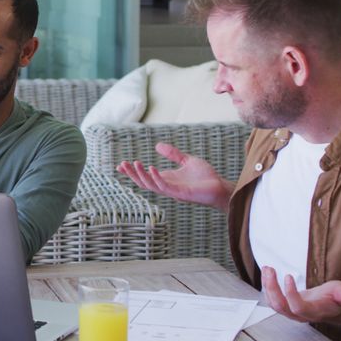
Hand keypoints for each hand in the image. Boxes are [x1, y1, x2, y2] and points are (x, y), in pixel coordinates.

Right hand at [116, 143, 232, 210]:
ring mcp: (172, 191)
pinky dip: (156, 177)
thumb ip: (173, 154)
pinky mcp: (180, 194)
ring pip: (151, 185)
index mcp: (166, 179)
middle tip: (122, 164)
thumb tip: (157, 146)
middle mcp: (166, 186)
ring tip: (134, 163)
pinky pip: (164, 186)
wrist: (220, 187)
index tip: (120, 166)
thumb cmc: (205, 177)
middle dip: (132, 174)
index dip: (132, 172)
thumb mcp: (187, 160)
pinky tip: (151, 168)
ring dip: (141, 175)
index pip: (145, 176)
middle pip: (144, 182)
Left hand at [260, 266, 340, 323]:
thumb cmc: (339, 299)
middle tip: (270, 270)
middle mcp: (301, 315)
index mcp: (315, 311)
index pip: (298, 307)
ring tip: (267, 269)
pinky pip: (272, 300)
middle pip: (281, 307)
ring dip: (267, 286)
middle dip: (272, 288)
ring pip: (274, 304)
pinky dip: (267, 287)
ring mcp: (292, 312)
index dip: (291, 294)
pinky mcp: (287, 306)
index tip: (288, 276)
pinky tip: (267, 274)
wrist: (335, 307)